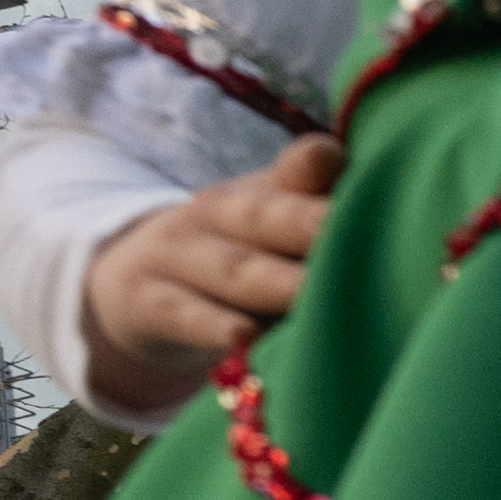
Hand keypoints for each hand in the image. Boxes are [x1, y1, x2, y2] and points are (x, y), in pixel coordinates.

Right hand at [72, 132, 334, 407]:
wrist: (131, 288)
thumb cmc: (234, 258)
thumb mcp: (267, 228)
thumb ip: (313, 207)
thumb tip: (368, 184)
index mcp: (259, 192)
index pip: (294, 173)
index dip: (319, 166)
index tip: (346, 161)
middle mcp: (217, 215)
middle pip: (265, 217)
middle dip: (309, 223)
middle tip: (351, 232)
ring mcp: (178, 257)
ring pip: (233, 270)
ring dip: (275, 283)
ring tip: (311, 293)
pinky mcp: (148, 303)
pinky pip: (183, 314)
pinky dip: (212, 327)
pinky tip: (240, 338)